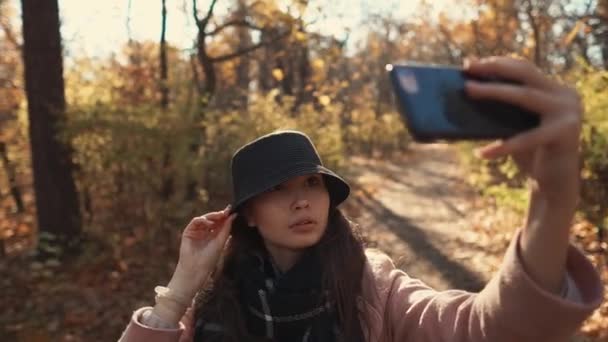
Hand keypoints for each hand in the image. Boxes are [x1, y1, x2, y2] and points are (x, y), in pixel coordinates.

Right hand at [170, 205, 236, 296]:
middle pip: (213, 219)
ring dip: (212, 216)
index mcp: (214, 235)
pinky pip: (195, 221)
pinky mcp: (188, 231)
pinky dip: (202, 219)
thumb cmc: (210, 258)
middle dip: (219, 215)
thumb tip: (233, 215)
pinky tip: (208, 222)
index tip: (231, 211)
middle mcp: (206, 232)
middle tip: (226, 211)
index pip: (220, 223)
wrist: (196, 268)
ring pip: (204, 218)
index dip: (225, 217)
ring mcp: (197, 231)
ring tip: (219, 216)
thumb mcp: (221, 241)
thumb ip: (226, 228)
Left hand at [465, 56, 581, 209]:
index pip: (524, 68)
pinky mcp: (566, 134)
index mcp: (554, 89)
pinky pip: (527, 138)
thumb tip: (466, 93)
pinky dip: (503, 147)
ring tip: (468, 91)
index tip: (470, 63)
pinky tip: (481, 153)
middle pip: (525, 73)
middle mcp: (565, 95)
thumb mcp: (515, 126)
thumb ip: (503, 109)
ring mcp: (568, 112)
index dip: (497, 63)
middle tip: (467, 69)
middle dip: (494, 68)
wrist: (555, 184)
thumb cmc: (530, 153)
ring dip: (493, 92)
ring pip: (525, 96)